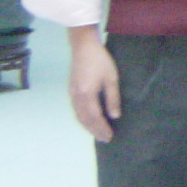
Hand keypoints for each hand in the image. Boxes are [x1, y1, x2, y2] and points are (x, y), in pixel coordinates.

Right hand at [67, 26, 119, 142]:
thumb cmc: (100, 61)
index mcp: (86, 94)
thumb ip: (113, 98)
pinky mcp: (71, 90)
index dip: (101, 128)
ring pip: (78, 116)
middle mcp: (76, 97)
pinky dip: (82, 119)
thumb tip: (115, 117)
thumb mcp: (111, 79)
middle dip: (94, 130)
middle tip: (104, 139)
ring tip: (97, 133)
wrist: (83, 47)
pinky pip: (76, 110)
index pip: (94, 117)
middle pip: (84, 119)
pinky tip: (89, 120)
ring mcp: (71, 94)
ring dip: (87, 126)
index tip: (109, 137)